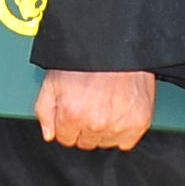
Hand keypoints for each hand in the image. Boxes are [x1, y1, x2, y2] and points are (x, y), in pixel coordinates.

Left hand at [35, 68, 153, 150]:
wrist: (117, 43)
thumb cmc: (86, 57)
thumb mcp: (53, 79)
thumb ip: (45, 109)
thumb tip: (49, 133)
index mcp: (73, 113)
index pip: (65, 138)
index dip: (67, 124)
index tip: (73, 111)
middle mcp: (96, 123)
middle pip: (85, 142)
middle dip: (84, 126)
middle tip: (90, 103)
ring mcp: (119, 124)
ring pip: (104, 142)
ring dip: (103, 129)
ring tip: (104, 104)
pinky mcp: (139, 122)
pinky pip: (126, 142)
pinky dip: (122, 131)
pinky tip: (118, 112)